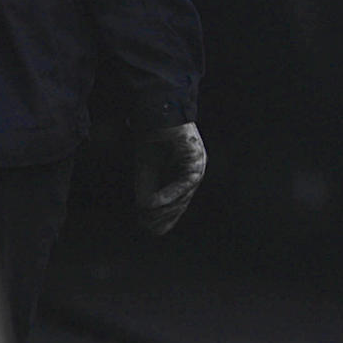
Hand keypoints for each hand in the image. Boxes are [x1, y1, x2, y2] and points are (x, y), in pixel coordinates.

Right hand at [135, 121, 206, 235]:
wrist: (156, 112)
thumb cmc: (152, 138)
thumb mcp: (146, 167)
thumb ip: (148, 186)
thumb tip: (145, 210)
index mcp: (184, 173)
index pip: (179, 201)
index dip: (166, 216)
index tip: (152, 230)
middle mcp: (194, 170)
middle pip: (183, 200)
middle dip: (166, 216)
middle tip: (150, 229)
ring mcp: (197, 162)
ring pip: (185, 193)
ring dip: (166, 208)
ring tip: (149, 218)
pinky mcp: (195, 155)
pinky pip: (186, 179)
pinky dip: (171, 192)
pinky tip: (156, 203)